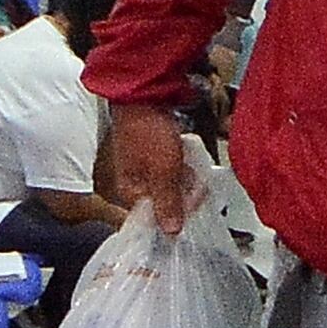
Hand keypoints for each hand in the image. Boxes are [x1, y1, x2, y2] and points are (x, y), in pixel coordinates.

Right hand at [98, 99, 197, 228]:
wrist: (144, 95)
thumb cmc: (147, 131)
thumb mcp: (162, 171)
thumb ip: (167, 202)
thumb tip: (171, 232)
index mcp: (129, 192)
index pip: (155, 218)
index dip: (177, 214)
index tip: (194, 205)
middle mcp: (134, 184)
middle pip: (164, 203)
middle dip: (184, 195)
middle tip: (197, 184)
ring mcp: (143, 169)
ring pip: (170, 186)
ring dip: (185, 180)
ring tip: (192, 168)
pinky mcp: (152, 155)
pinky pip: (171, 170)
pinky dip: (181, 166)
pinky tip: (187, 158)